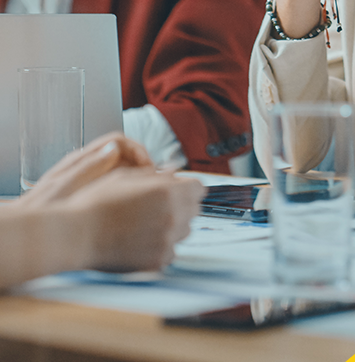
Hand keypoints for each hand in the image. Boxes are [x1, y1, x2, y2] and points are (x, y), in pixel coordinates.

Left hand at [22, 132, 152, 207]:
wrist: (28, 234)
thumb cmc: (40, 213)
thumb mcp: (65, 188)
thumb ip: (90, 167)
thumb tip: (115, 148)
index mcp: (81, 160)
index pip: (119, 141)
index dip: (139, 151)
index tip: (149, 169)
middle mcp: (87, 166)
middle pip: (126, 154)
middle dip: (143, 166)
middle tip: (154, 184)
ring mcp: (91, 180)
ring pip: (124, 170)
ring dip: (140, 179)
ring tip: (148, 195)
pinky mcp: (94, 195)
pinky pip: (119, 187)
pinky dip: (131, 192)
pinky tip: (136, 206)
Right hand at [69, 169, 204, 271]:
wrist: (75, 235)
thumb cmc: (98, 202)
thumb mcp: (128, 177)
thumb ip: (158, 176)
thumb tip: (176, 173)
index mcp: (168, 191)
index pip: (199, 188)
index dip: (187, 187)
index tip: (177, 190)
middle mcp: (173, 216)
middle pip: (194, 209)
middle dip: (182, 205)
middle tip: (158, 207)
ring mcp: (167, 240)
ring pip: (185, 231)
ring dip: (173, 226)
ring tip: (147, 224)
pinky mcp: (158, 260)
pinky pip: (171, 251)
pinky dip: (162, 246)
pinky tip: (141, 241)